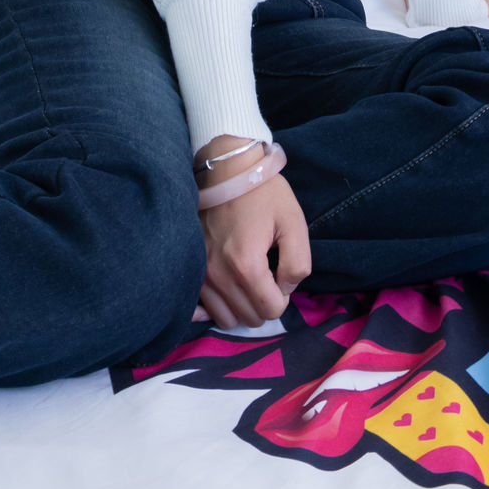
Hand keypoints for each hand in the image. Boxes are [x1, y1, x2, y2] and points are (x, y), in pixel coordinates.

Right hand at [198, 174, 310, 327]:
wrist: (226, 170)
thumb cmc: (264, 194)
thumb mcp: (294, 223)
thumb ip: (298, 264)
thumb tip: (284, 290)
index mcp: (246, 264)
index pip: (271, 310)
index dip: (282, 297)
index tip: (279, 273)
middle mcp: (218, 274)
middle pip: (249, 317)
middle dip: (264, 303)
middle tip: (266, 274)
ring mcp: (200, 273)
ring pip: (226, 318)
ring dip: (242, 307)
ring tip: (247, 280)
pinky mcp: (190, 269)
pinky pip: (200, 309)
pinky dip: (216, 307)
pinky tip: (225, 291)